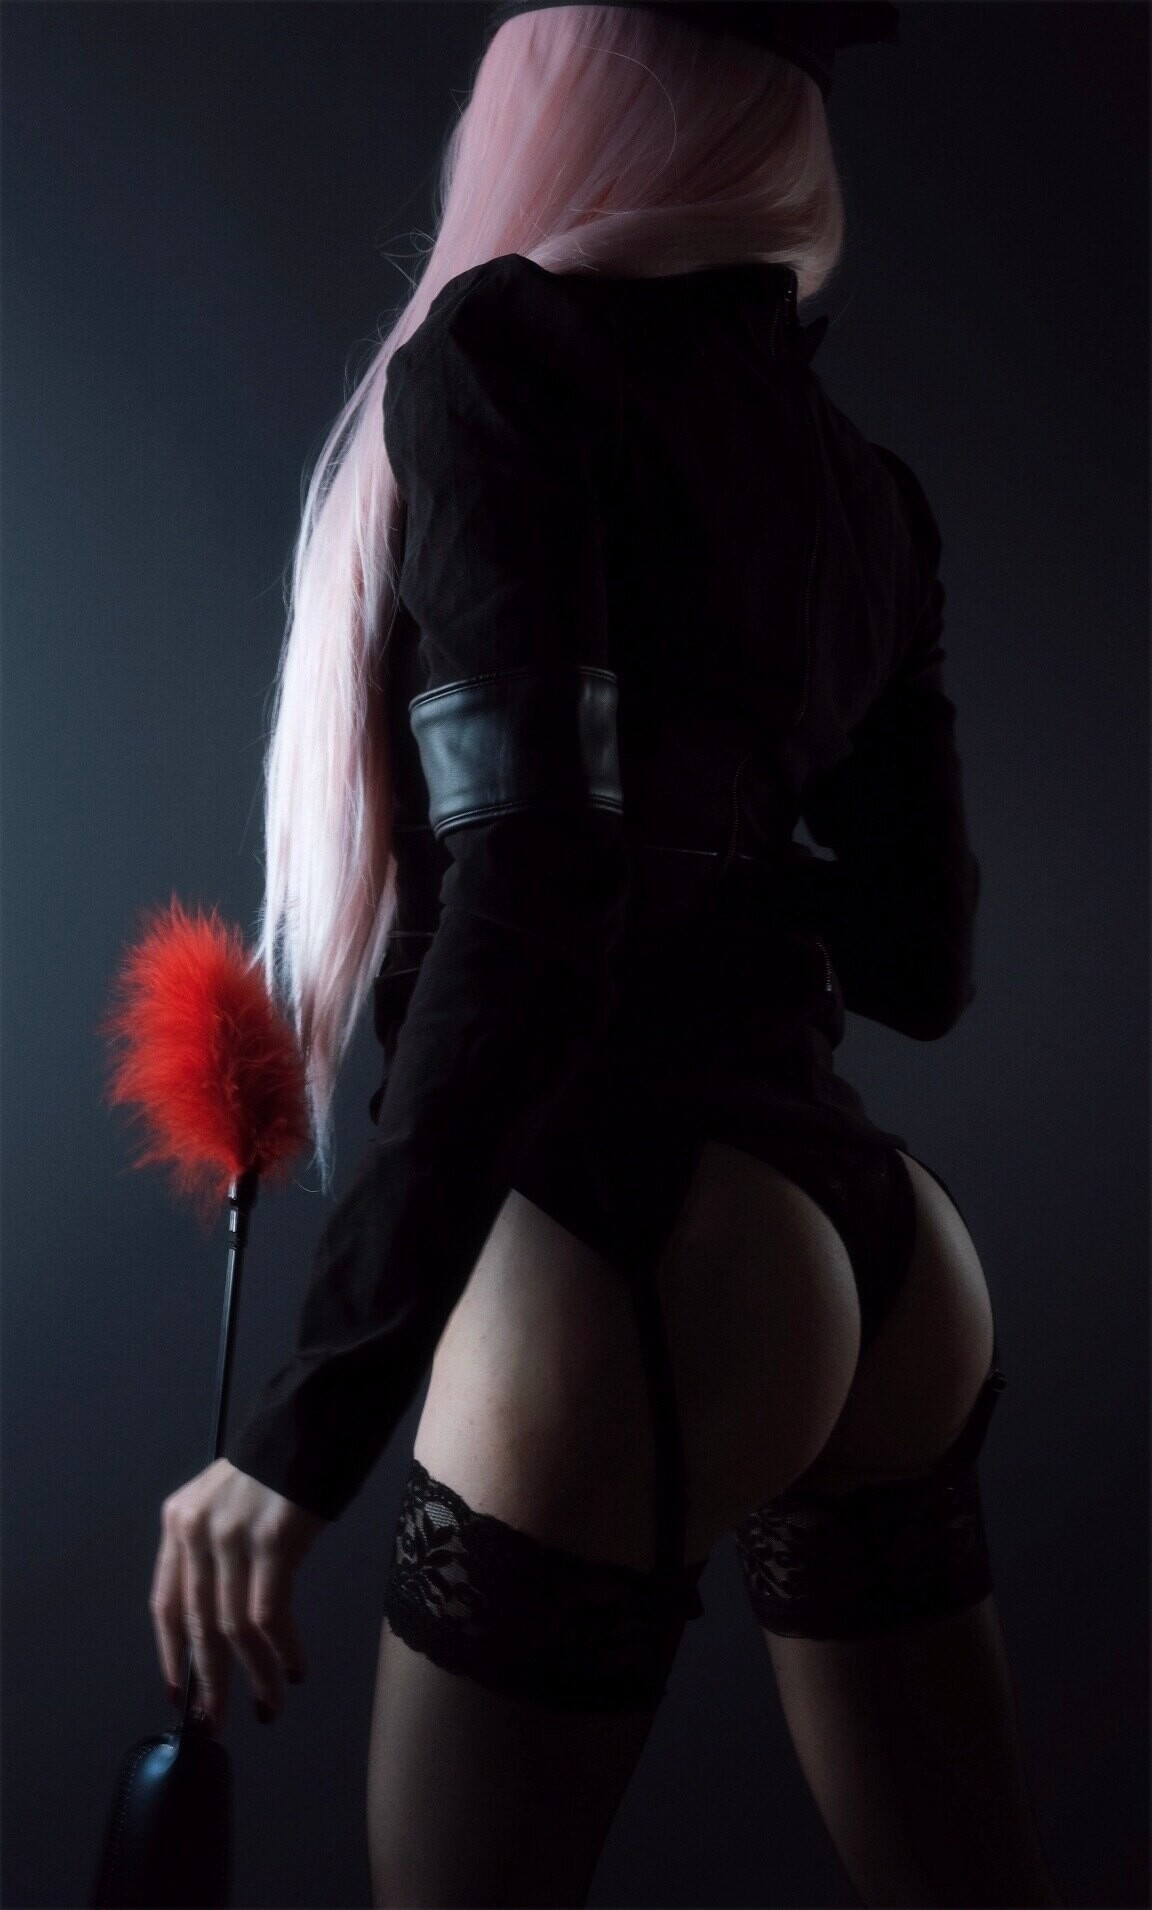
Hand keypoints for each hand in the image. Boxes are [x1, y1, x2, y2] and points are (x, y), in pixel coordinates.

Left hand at [150, 1457, 328, 1729]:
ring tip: (268, 1705)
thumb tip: (228, 1616)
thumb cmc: (282, 1460)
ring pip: (233, 1627)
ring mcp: (232, 1535)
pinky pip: (268, 1614)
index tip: (181, 1693)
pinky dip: (279, 1650)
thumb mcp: (231, 1501)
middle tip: (218, 1720)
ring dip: (252, 1674)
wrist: (317, 1414)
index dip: (172, 1654)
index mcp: (179, 1521)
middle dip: (210, 1680)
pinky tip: (292, 1669)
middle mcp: (196, 1530)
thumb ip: (219, 1548)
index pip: (166, 1602)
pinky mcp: (273, 1540)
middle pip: (197, 1623)